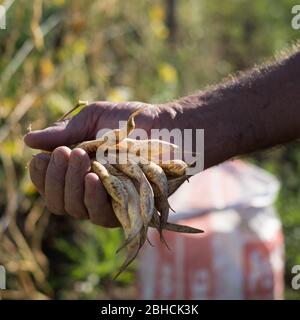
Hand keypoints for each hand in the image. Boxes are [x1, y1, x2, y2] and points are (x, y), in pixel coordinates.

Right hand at [24, 101, 162, 226]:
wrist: (168, 128)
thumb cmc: (131, 121)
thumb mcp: (94, 119)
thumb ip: (65, 131)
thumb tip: (27, 140)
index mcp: (78, 169)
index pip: (50, 184)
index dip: (41, 175)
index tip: (40, 158)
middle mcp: (88, 189)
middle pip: (58, 201)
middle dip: (56, 177)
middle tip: (65, 152)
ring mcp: (107, 201)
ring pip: (75, 209)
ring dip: (71, 185)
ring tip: (79, 158)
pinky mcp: (126, 210)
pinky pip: (101, 215)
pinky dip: (92, 198)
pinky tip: (93, 178)